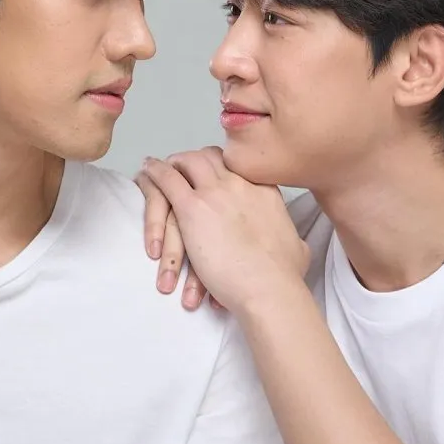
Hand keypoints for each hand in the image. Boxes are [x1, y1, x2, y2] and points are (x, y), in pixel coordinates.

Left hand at [141, 147, 309, 316]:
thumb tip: (296, 246)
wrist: (269, 287)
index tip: (213, 172)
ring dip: (172, 163)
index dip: (223, 165)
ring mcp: (216, 192)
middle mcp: (241, 183)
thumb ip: (293, 241)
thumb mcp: (298, 250)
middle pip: (212, 156)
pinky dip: (154, 173)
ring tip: (158, 167)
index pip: (239, 165)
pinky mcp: (193, 207)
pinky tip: (146, 171)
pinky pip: (168, 179)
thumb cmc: (283, 276)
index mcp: (265, 190)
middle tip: (182, 167)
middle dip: (195, 160)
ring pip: (188, 161)